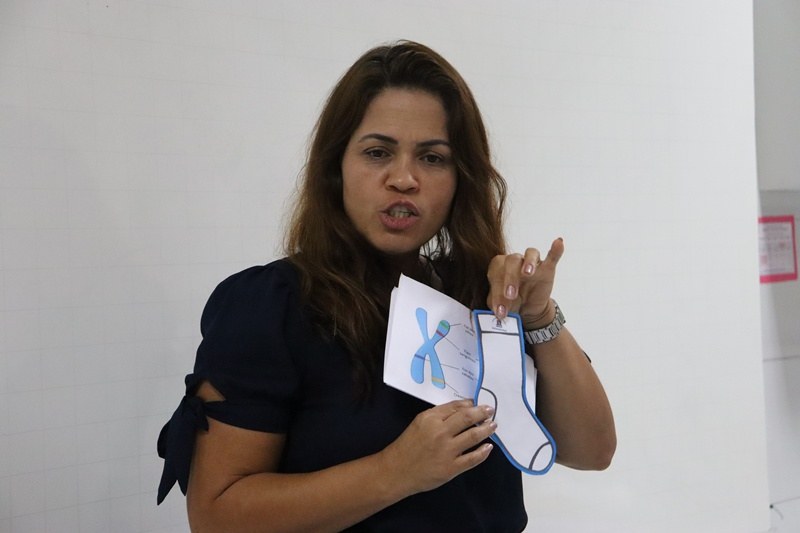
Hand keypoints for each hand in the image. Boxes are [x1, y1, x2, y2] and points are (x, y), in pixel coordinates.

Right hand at [379, 400, 495, 495]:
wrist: (396, 470)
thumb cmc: (408, 445)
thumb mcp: (420, 422)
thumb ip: (439, 414)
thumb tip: (463, 407)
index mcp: (431, 419)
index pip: (456, 407)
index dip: (470, 405)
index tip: (478, 404)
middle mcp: (440, 432)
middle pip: (467, 418)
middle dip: (482, 413)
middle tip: (490, 410)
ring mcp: (447, 451)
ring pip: (473, 436)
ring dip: (486, 429)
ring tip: (493, 426)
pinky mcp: (451, 468)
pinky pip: (472, 459)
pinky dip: (483, 452)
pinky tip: (488, 447)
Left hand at [486, 237, 563, 328]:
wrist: (526, 308)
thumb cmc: (509, 303)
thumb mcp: (501, 305)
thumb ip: (498, 305)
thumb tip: (498, 311)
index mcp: (498, 267)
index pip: (496, 273)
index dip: (496, 292)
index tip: (500, 310)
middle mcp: (514, 261)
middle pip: (511, 261)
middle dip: (510, 279)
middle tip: (510, 296)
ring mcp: (531, 263)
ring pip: (530, 254)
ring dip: (529, 262)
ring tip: (528, 273)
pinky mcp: (547, 268)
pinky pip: (552, 256)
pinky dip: (556, 250)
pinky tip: (559, 243)